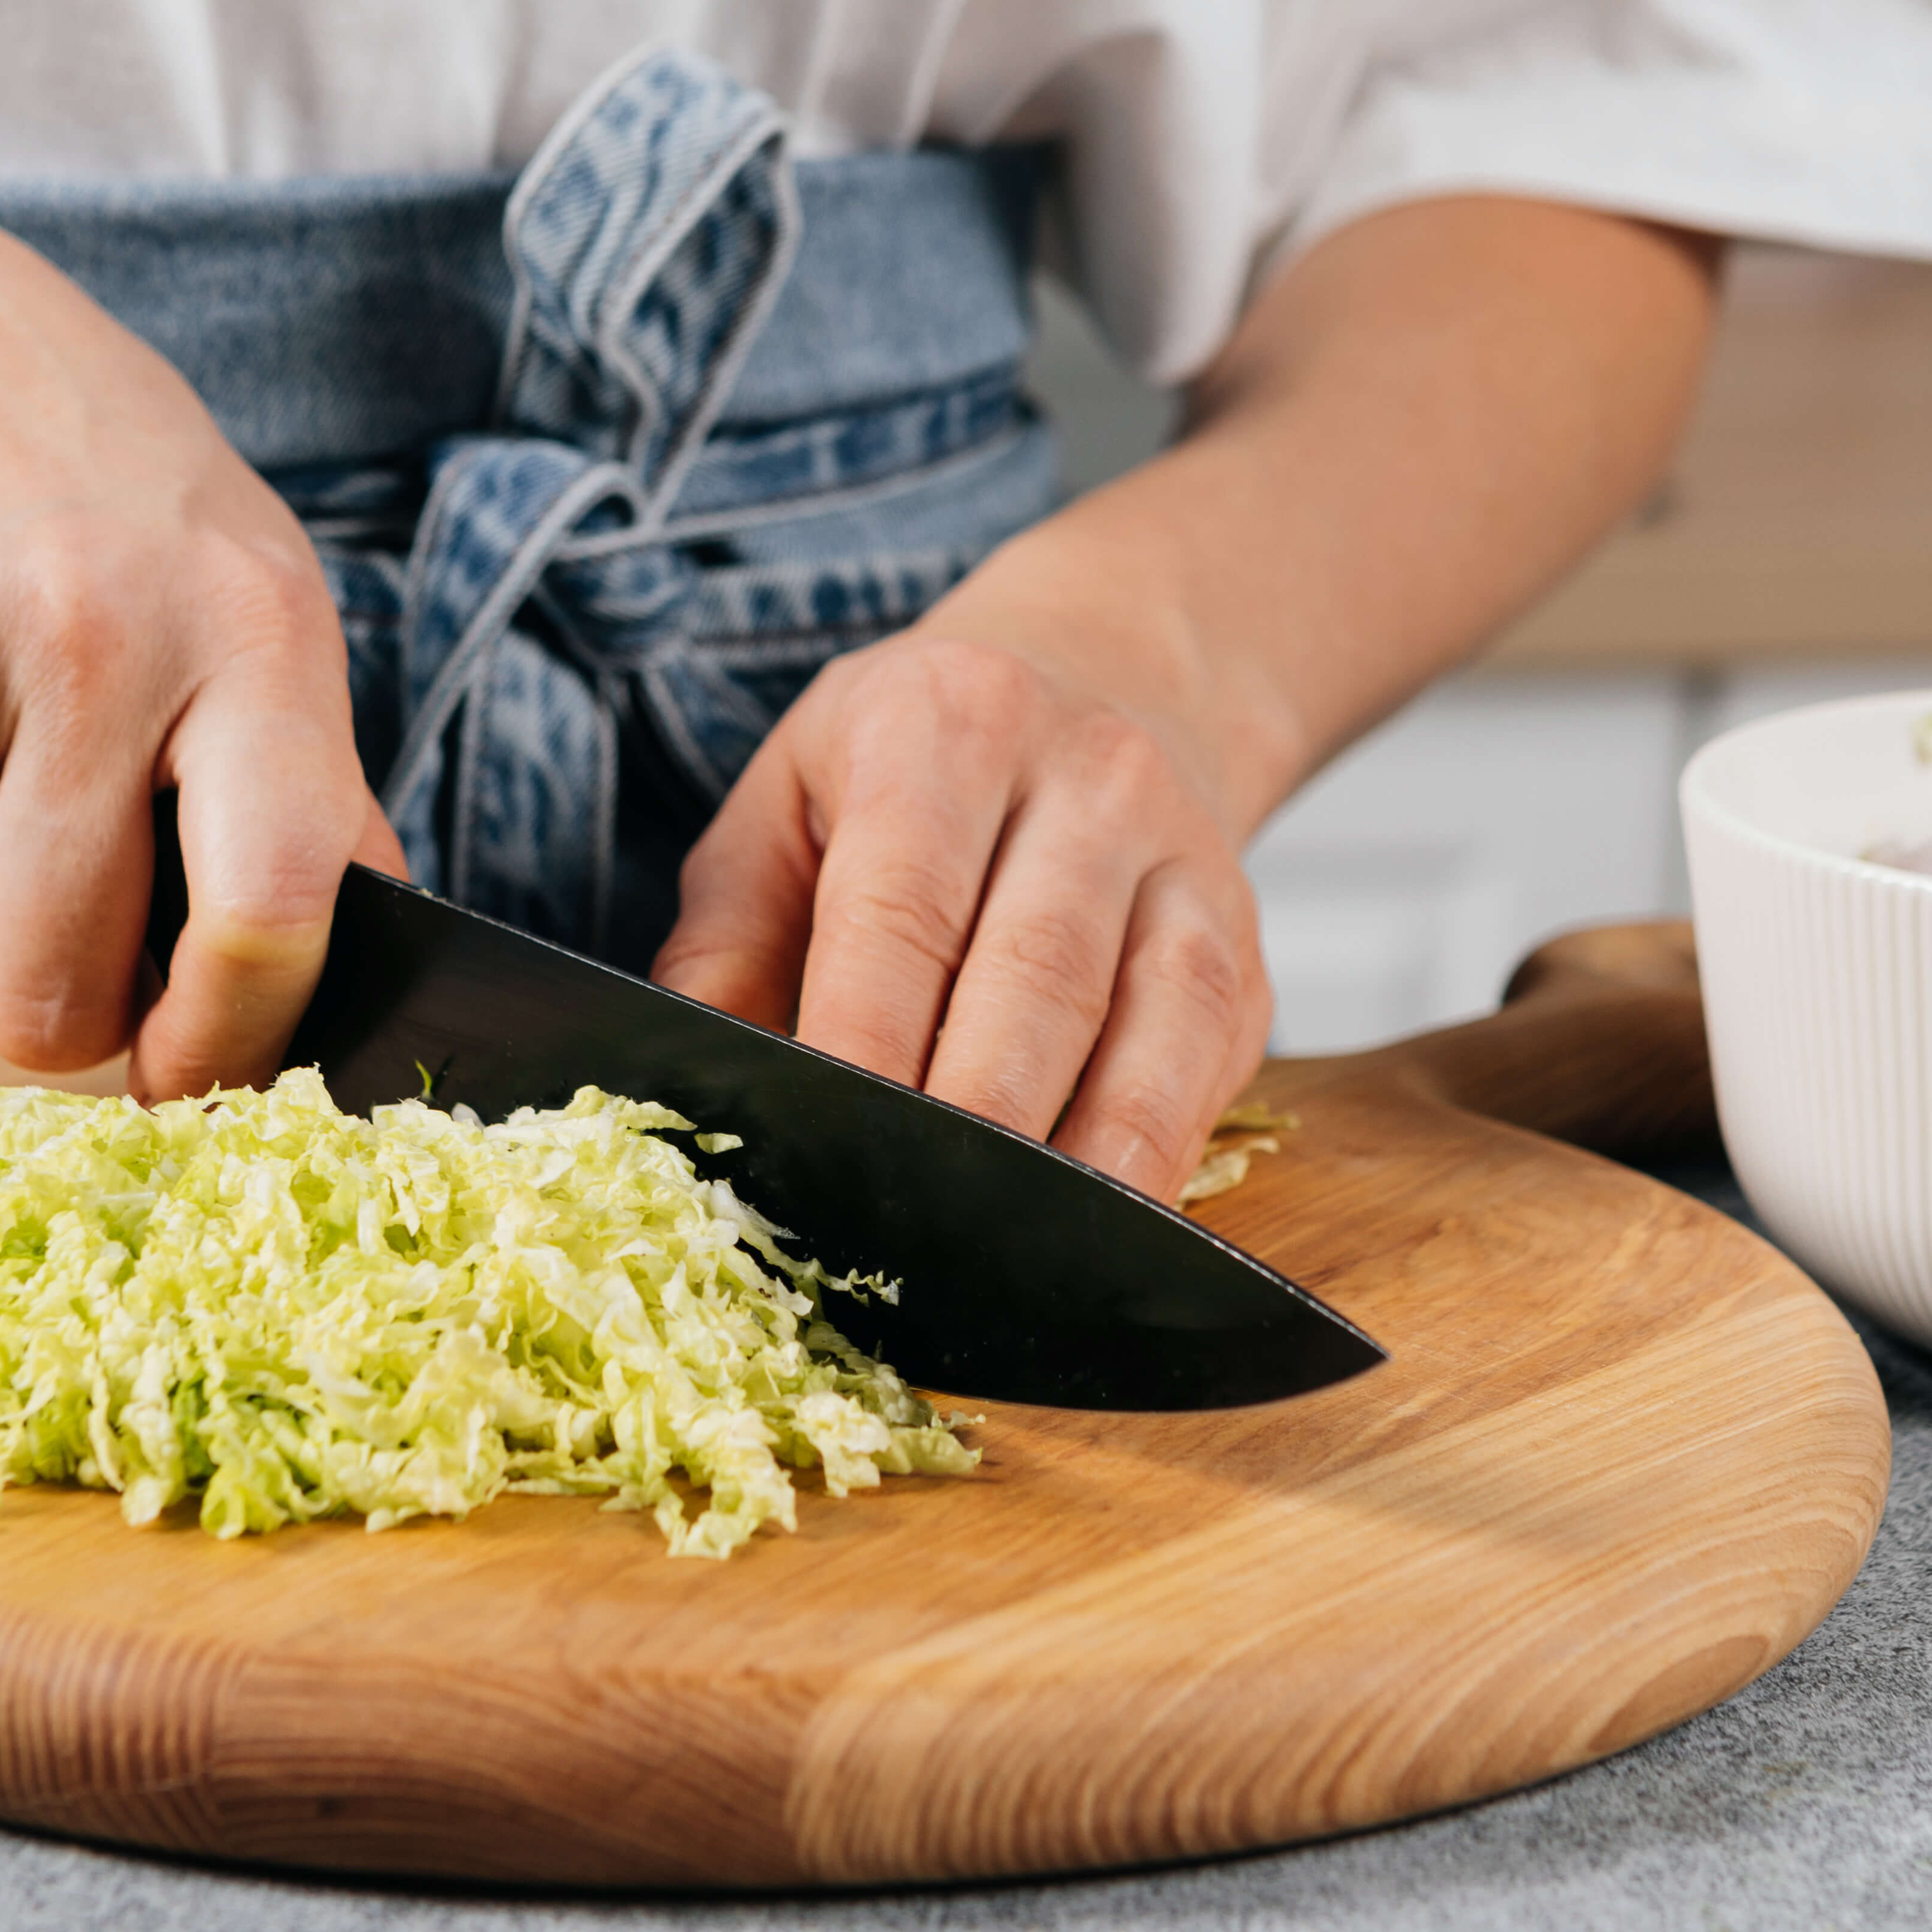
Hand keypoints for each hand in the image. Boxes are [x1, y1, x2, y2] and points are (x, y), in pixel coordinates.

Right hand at [0, 194, 402, 1094]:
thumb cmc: (105, 497)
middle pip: (65, 977)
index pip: (270, 906)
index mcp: (252, 630)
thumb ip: (312, 783)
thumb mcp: (251, 590)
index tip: (197, 1072)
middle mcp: (99, 640)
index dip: (233, 1037)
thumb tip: (371, 958)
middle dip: (66, 1018)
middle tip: (74, 959)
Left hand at [651, 630, 1272, 1201]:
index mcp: (944, 727)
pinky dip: (1157, 1157)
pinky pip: (1211, 1064)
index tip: (826, 1158)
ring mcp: (1186, 860)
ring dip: (1082, 1161)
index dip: (866, 1048)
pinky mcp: (1244, 945)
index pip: (903, 910)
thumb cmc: (910, 763)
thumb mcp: (786, 800)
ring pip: (1153, 1024)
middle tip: (905, 1238)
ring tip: (1008, 1260)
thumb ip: (727, 941)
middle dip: (972, 1122)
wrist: (1104, 670)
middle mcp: (1087, 778)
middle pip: (1037, 977)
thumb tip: (686, 1086)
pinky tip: (1098, 1231)